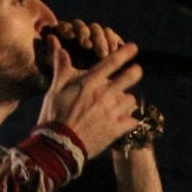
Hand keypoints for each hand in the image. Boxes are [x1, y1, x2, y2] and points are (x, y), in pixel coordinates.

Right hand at [41, 25, 141, 155]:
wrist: (59, 145)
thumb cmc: (54, 115)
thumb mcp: (55, 88)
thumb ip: (61, 66)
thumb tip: (58, 46)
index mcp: (90, 82)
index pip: (111, 62)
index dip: (124, 53)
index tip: (134, 47)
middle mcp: (104, 94)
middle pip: (129, 77)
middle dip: (135, 72)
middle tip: (137, 71)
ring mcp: (112, 112)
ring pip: (131, 100)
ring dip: (128, 99)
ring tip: (123, 102)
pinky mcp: (116, 129)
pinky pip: (133, 120)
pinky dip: (131, 120)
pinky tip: (126, 120)